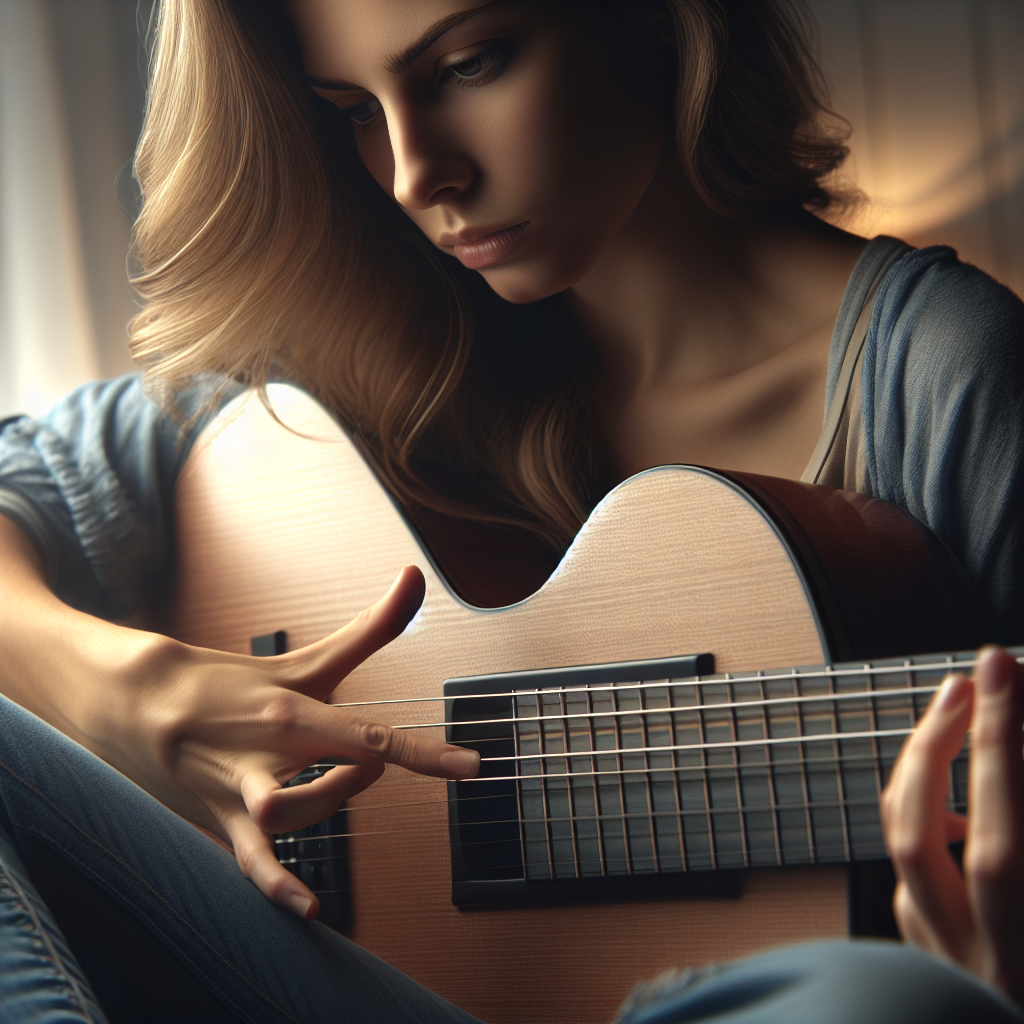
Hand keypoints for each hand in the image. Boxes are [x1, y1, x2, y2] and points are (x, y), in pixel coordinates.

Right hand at [83, 565, 478, 919]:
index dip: (426, 753)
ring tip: (339, 787)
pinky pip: (251, 862)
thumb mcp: (303, 660)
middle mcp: (268, 753)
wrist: (140, 702)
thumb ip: (369, 628)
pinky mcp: (223, 821)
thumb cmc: (230, 681)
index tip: (471, 766)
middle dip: (365, 775)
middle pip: (333, 777)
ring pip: (289, 816)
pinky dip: (278, 886)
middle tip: (371, 762)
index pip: (372, 735)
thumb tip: (415, 576)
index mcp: (292, 711)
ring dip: (328, 805)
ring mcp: (241, 791)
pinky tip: (308, 906)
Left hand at [881, 646, 1023, 1003]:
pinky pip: (911, 876)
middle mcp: (983, 962)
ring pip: (902, 852)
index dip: (1002, 738)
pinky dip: (929, 824)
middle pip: (923, 836)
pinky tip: (953, 803)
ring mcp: (947, 965)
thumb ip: (1022, 813)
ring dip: (925, 770)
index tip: (1002, 670)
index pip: (1007, 831)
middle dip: (943, 743)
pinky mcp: (931, 962)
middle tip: (973, 678)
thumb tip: (1012, 744)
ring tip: (957, 715)